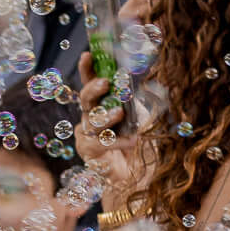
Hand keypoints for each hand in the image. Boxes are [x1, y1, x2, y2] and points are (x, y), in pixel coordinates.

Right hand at [74, 55, 135, 190]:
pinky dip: (119, 141)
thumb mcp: (139, 117)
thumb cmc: (134, 144)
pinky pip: (101, 143)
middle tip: (105, 82)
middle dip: (93, 89)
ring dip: (106, 116)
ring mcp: (87, 136)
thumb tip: (143, 78)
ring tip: (119, 113)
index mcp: (100, 105)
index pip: (90, 84)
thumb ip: (135, 101)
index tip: (88, 54)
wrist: (132, 176)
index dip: (88, 69)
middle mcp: (90, 118)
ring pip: (92, 122)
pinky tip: (133, 140)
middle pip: (85, 100)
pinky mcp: (89, 153)